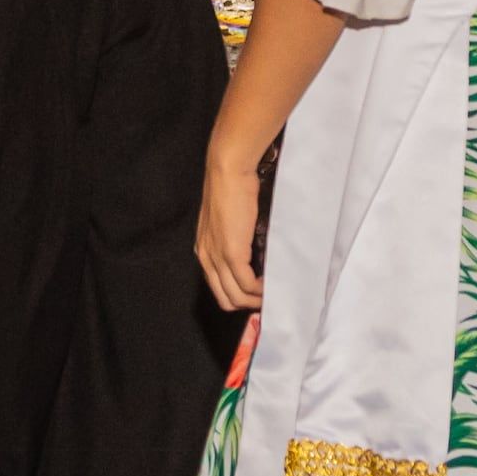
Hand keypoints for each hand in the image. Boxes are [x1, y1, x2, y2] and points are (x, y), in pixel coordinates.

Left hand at [197, 142, 269, 309]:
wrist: (228, 170)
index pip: (218, 288)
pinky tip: (271, 283)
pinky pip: (247, 284)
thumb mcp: (228, 221)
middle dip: (247, 304)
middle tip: (267, 299)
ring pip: (236, 296)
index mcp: (204, 250)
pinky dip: (260, 290)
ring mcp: (217, 257)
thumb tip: (253, 256)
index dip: (238, 296)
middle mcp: (206, 258)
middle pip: (225, 299)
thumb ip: (234, 240)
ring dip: (256, 300)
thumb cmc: (231, 188)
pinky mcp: (232, 254)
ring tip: (272, 294)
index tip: (257, 294)